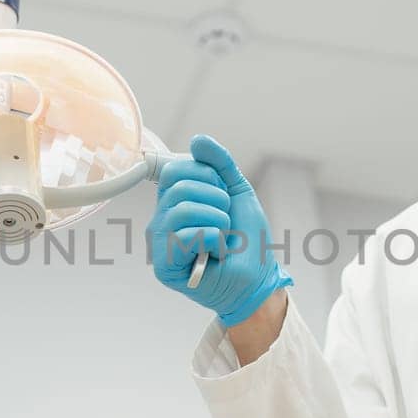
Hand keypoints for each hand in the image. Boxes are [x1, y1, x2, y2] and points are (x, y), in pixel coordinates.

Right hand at [148, 135, 292, 326]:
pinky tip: (216, 254)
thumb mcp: (238, 191)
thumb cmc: (247, 239)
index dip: (205, 176)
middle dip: (217, 200)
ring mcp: (160, 242)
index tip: (222, 195)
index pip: (175, 169)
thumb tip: (197, 139)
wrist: (258, 278)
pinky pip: (183, 235)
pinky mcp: (164, 265)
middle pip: (179, 186)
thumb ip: (220, 163)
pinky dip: (213, 240)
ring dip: (217, 220)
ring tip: (223, 237)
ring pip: (182, 208)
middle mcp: (162, 218)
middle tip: (226, 221)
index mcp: (175, 200)